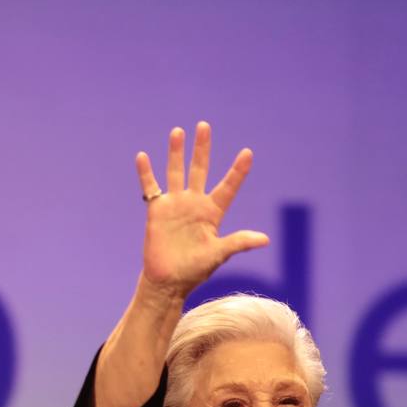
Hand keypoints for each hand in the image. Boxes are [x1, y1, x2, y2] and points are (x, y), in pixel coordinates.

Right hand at [135, 122, 268, 297]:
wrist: (168, 280)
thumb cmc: (195, 270)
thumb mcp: (219, 254)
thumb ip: (238, 242)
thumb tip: (264, 239)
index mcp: (212, 213)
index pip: (228, 187)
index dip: (237, 171)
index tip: (247, 153)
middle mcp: (194, 204)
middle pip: (199, 170)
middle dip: (202, 149)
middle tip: (204, 126)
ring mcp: (175, 205)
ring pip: (176, 172)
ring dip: (176, 153)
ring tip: (178, 132)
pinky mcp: (157, 210)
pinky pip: (151, 187)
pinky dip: (146, 173)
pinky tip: (142, 157)